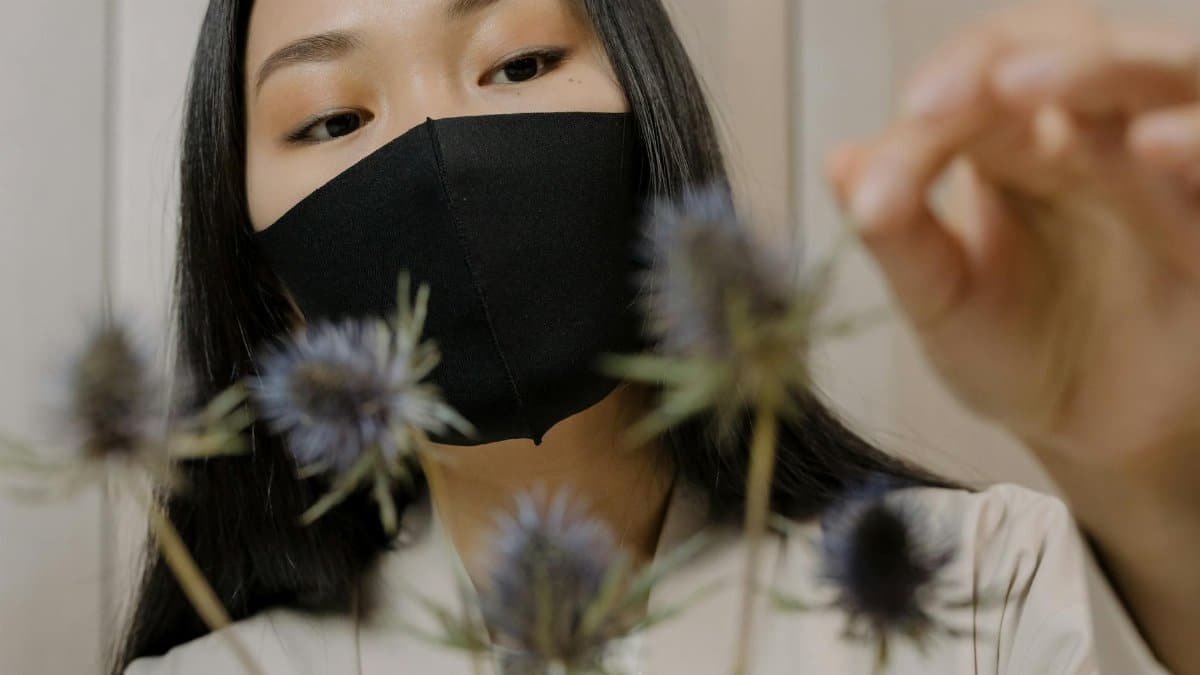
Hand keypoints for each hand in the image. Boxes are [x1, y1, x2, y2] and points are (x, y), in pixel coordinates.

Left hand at [828, 2, 1199, 467]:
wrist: (1094, 432)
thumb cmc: (1021, 354)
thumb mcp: (944, 304)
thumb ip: (898, 237)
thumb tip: (839, 162)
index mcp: (1019, 141)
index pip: (987, 74)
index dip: (947, 89)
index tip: (903, 139)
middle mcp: (1099, 134)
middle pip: (1081, 45)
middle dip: (1022, 55)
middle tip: (967, 94)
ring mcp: (1171, 170)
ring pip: (1168, 72)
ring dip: (1105, 68)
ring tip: (1031, 89)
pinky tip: (1156, 144)